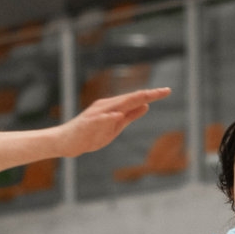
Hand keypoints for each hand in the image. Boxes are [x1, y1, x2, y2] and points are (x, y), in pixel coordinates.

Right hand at [56, 89, 170, 156]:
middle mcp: (106, 107)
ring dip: (131, 100)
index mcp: (113, 107)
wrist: (66, 142)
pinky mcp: (87, 124)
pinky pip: (99, 120)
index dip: (151, 95)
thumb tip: (146, 105)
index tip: (167, 91)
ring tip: (146, 96)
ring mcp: (96, 114)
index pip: (135, 99)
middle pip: (130, 99)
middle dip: (147, 95)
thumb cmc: (91, 134)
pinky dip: (108, 117)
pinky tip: (118, 115)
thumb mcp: (116, 126)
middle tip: (164, 91)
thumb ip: (130, 116)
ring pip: (116, 105)